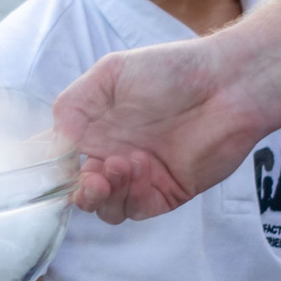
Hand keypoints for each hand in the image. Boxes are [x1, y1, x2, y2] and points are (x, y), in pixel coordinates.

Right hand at [57, 40, 256, 222]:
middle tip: (93, 178)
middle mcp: (114, 155)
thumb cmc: (171, 70)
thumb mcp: (111, 73)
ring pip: (107, 207)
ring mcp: (140, 177)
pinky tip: (142, 170)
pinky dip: (132, 196)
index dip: (53, 170)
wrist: (227, 86)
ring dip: (106, 195)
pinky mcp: (166, 193)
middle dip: (81, 191)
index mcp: (96, 129)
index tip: (53, 168)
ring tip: (122, 166)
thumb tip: (56, 141)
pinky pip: (137, 209)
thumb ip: (74, 104)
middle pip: (82, 191)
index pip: (63, 160)